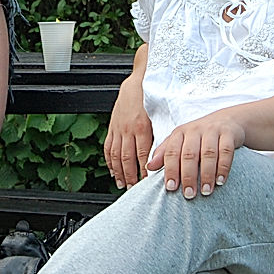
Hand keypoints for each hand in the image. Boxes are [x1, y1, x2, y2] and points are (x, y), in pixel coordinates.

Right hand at [104, 74, 152, 188]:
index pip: (143, 156)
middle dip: (130, 176)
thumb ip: (161, 137)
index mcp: (142, 128)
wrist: (138, 83)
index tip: (146, 184)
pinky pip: (108, 147)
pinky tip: (112, 170)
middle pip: (127, 159)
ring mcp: (118, 129)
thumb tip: (165, 157)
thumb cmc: (153, 99)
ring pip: (115, 155)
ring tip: (121, 184)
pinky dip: (109, 161)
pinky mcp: (112, 126)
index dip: (144, 171)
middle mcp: (128, 130)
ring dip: (118, 172)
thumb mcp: (161, 117)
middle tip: (133, 189)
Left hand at [147, 113, 244, 199]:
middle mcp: (195, 130)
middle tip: (188, 195)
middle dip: (188, 176)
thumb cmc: (199, 136)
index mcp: (180, 133)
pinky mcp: (228, 134)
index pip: (172, 152)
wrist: (226, 120)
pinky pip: (226, 151)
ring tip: (205, 191)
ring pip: (208, 153)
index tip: (170, 188)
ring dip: (206, 174)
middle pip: (189, 154)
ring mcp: (212, 131)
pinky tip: (221, 181)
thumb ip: (165, 154)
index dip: (170, 170)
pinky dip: (223, 167)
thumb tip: (148, 167)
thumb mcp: (180, 141)